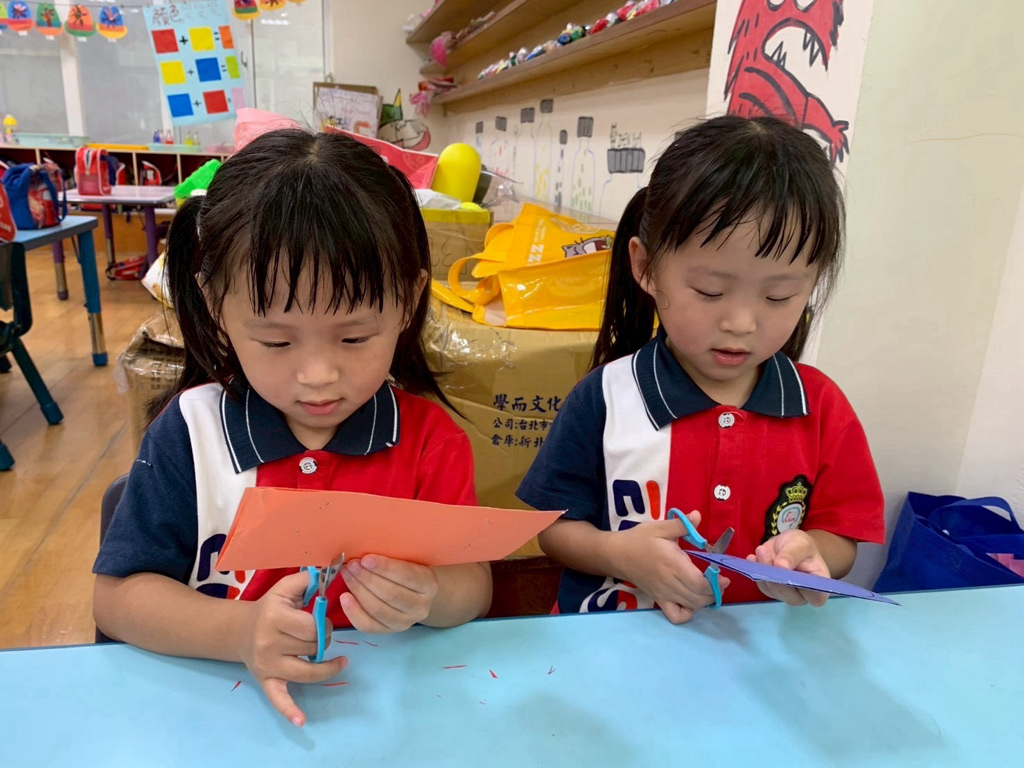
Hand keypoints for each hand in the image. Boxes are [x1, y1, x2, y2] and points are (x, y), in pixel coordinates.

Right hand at [236, 570, 348, 726]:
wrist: (239, 630)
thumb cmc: (270, 607)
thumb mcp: (285, 588)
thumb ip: (307, 579)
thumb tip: (328, 572)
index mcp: (274, 616)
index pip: (312, 626)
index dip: (324, 623)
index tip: (323, 619)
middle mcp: (268, 642)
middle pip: (313, 648)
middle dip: (324, 640)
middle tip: (322, 635)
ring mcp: (267, 665)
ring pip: (307, 672)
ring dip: (326, 667)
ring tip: (338, 661)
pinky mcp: (266, 681)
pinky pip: (278, 699)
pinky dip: (290, 711)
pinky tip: (302, 721)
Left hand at [340, 554, 438, 633]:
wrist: (416, 594)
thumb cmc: (407, 572)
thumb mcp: (409, 561)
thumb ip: (393, 558)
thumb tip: (364, 555)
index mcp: (429, 584)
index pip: (406, 576)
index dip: (385, 568)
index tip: (366, 558)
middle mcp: (420, 607)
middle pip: (390, 594)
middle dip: (367, 578)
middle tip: (352, 565)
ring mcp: (405, 622)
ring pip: (377, 609)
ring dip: (358, 590)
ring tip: (347, 575)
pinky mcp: (389, 632)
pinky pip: (368, 625)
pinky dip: (354, 612)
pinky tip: (345, 597)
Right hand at [614, 511, 729, 624]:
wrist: (617, 554)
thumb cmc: (640, 539)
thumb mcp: (660, 527)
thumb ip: (681, 524)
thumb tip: (698, 515)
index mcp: (672, 564)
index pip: (699, 583)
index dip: (716, 584)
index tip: (724, 577)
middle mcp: (669, 583)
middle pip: (699, 598)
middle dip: (715, 592)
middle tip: (720, 581)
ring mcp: (664, 594)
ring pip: (691, 606)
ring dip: (705, 601)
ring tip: (709, 588)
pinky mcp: (658, 600)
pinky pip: (675, 615)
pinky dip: (687, 613)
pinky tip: (691, 602)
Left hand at [747, 530, 830, 606]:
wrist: (788, 544)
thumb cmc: (801, 545)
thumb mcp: (800, 543)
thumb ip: (792, 554)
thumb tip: (781, 567)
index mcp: (819, 584)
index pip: (817, 597)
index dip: (806, 591)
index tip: (792, 573)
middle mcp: (803, 594)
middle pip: (791, 597)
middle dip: (777, 579)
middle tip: (767, 555)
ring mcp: (786, 594)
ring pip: (773, 590)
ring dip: (764, 572)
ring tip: (761, 551)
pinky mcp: (770, 589)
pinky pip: (761, 585)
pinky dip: (755, 571)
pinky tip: (753, 558)